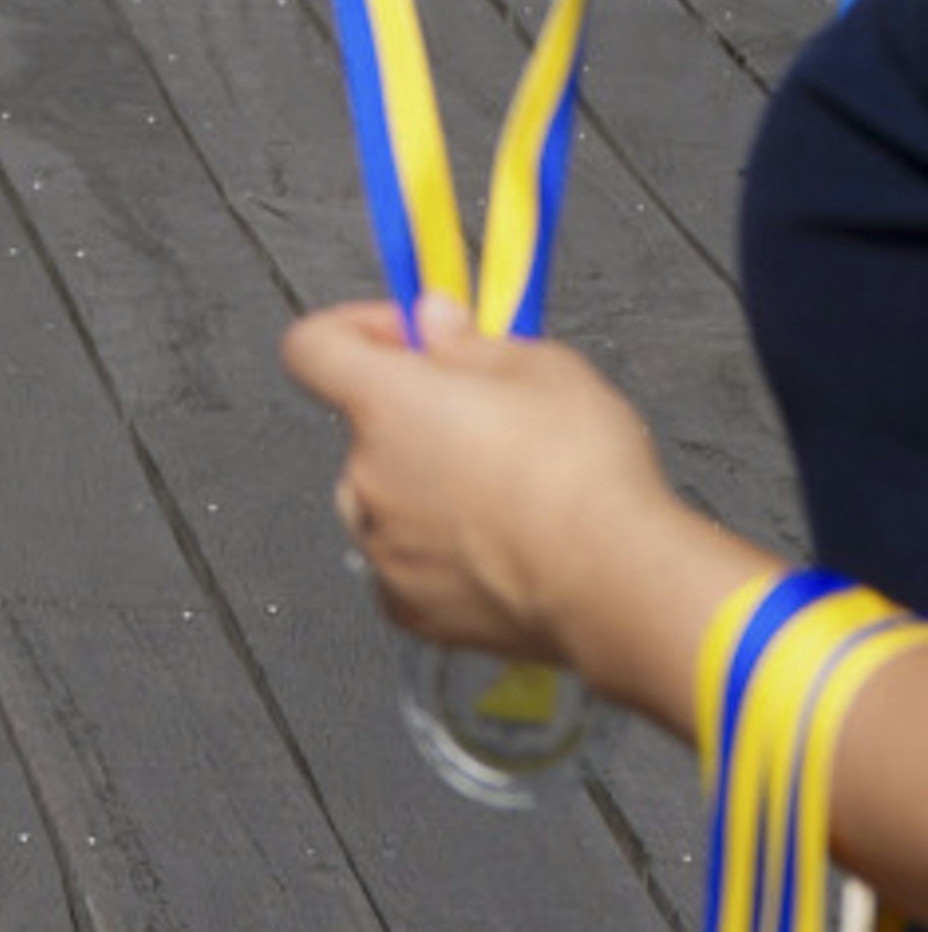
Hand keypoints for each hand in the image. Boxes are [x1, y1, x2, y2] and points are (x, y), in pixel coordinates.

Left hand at [276, 294, 704, 683]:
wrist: (619, 586)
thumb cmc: (585, 472)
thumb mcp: (544, 366)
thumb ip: (469, 340)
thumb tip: (432, 322)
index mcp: (385, 404)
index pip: (311, 348)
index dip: (357, 331)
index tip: (414, 339)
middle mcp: (366, 476)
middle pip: (365, 430)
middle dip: (414, 419)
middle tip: (488, 424)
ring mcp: (384, 550)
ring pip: (384, 501)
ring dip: (423, 490)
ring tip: (507, 497)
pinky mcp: (412, 609)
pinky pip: (408, 566)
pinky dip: (440, 556)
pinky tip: (502, 552)